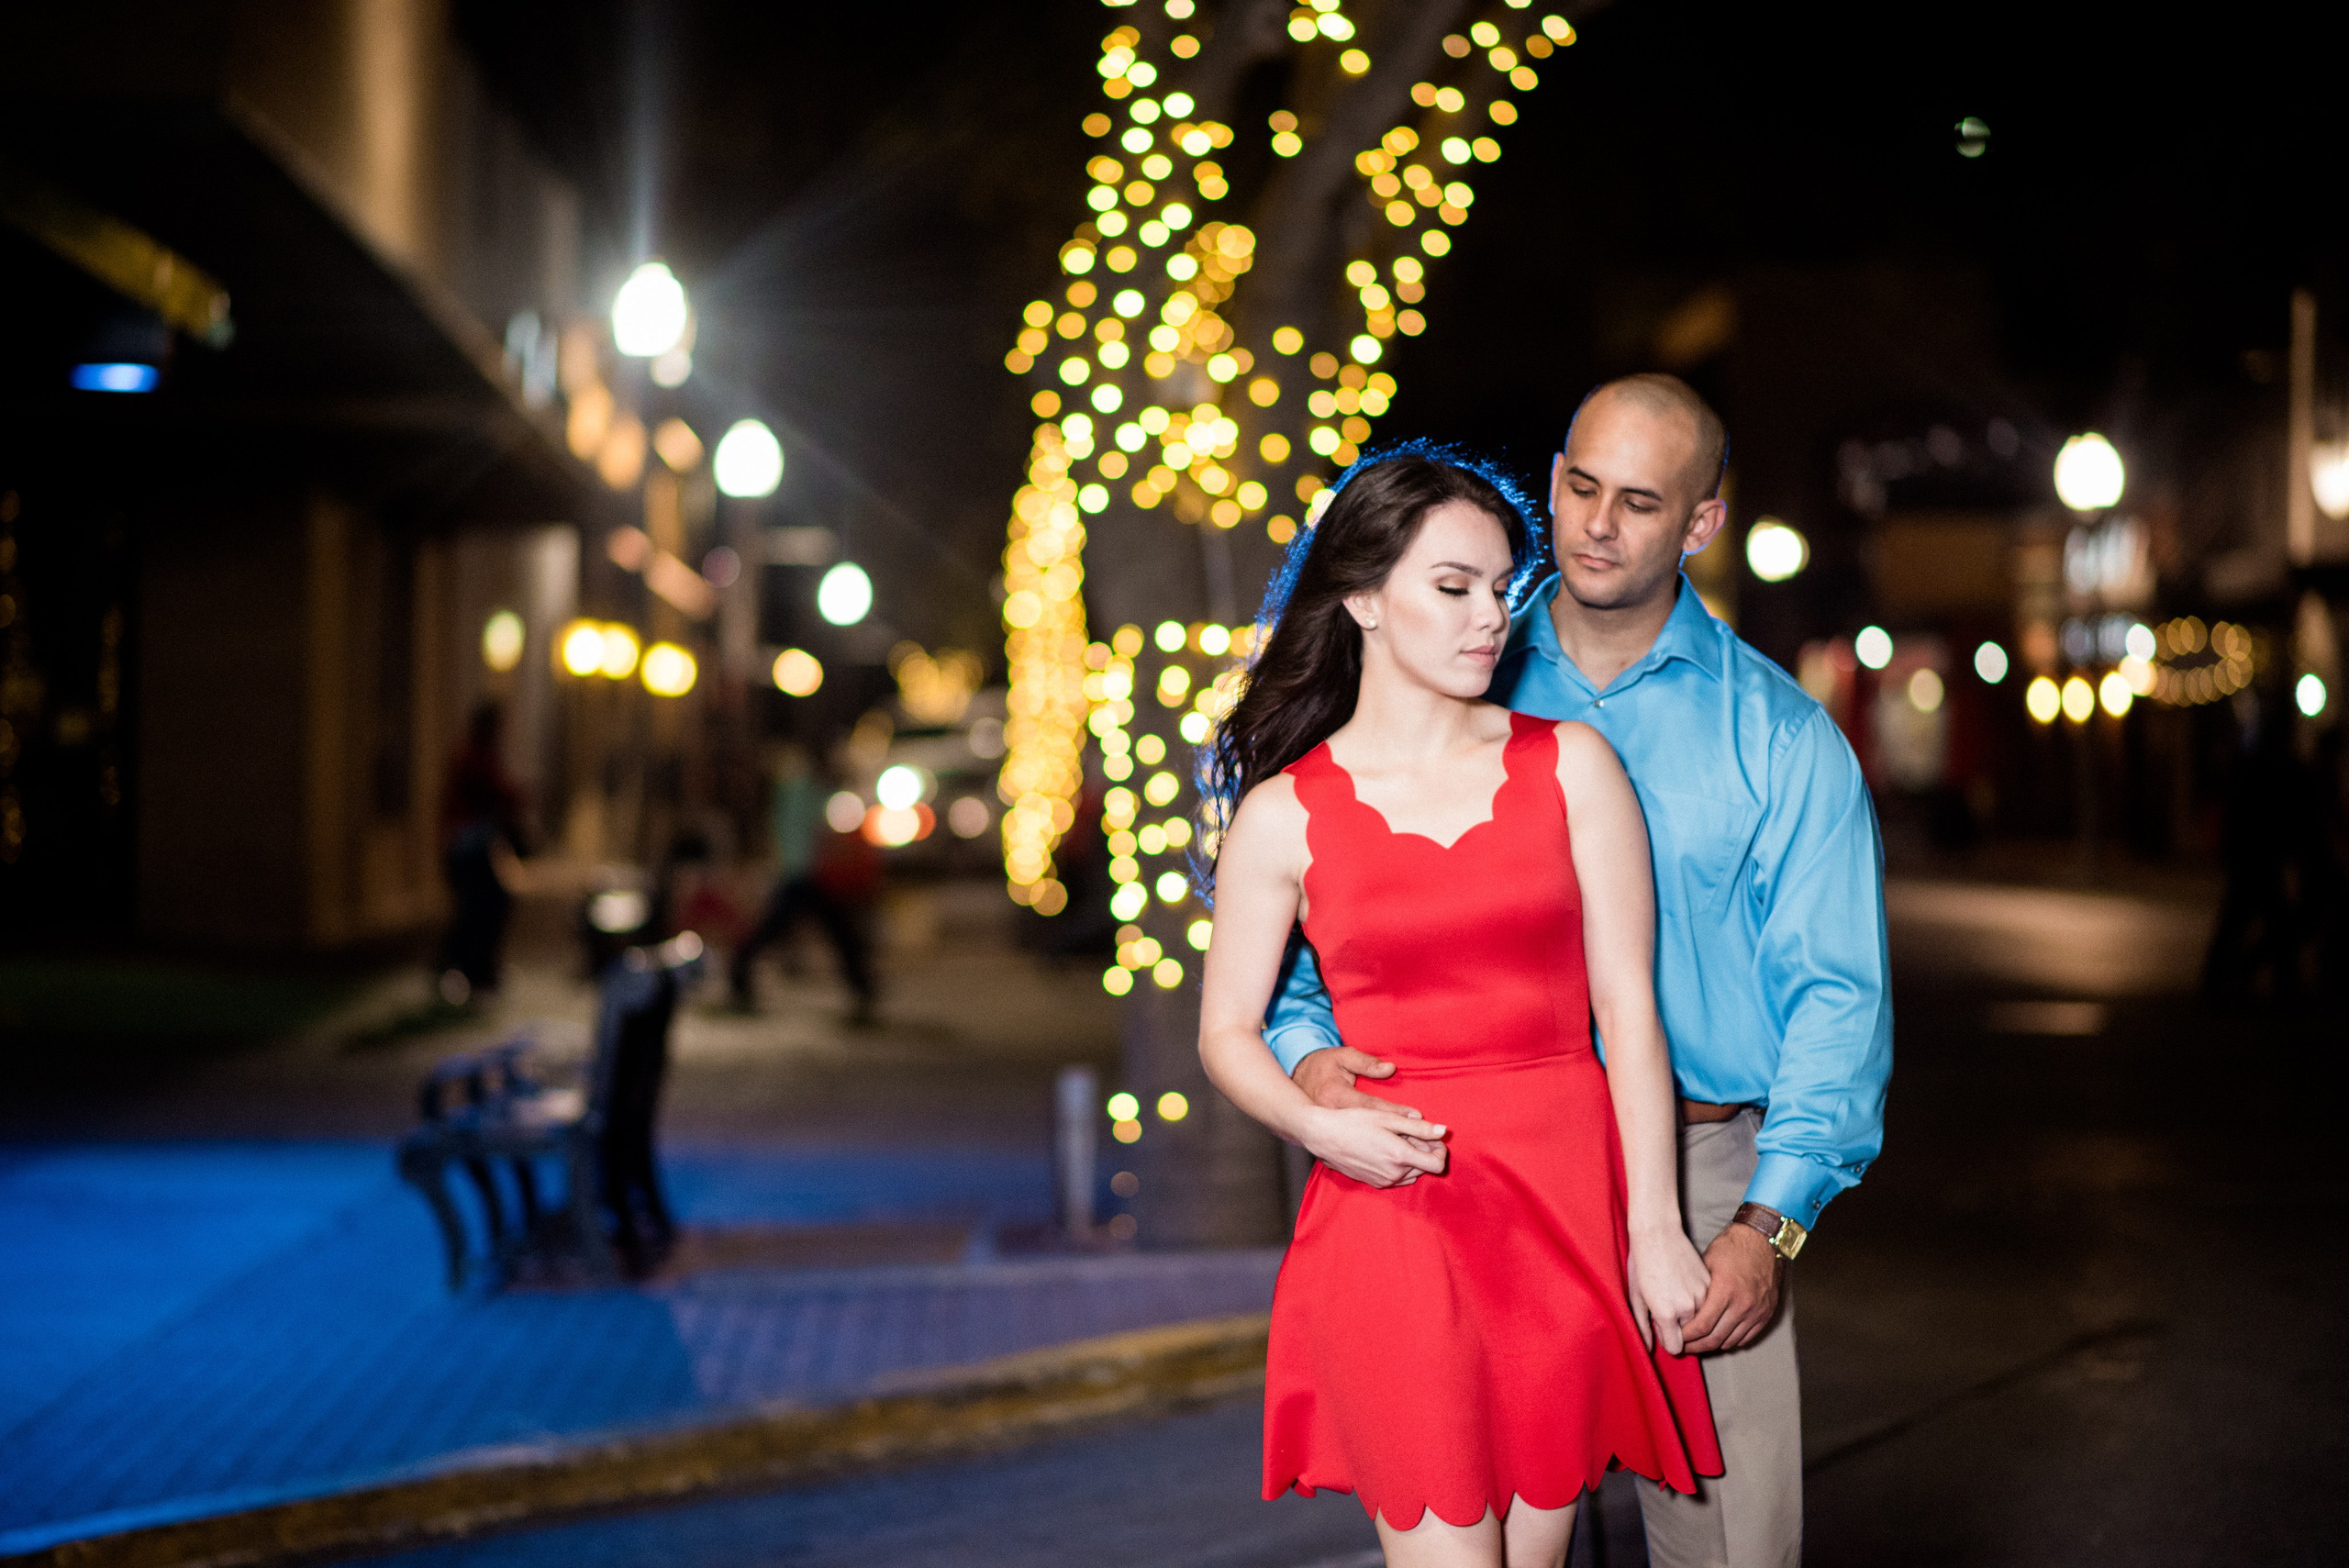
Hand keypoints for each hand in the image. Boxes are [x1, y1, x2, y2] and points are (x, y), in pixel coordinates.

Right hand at [1296, 1105, 1448, 1187]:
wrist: (1323, 1136)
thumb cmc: (1354, 1121)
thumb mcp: (1387, 1119)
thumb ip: (1419, 1127)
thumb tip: (1443, 1131)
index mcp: (1400, 1156)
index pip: (1437, 1164)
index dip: (1440, 1150)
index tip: (1433, 1138)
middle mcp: (1394, 1174)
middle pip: (1425, 1168)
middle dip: (1424, 1151)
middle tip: (1410, 1133)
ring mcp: (1383, 1181)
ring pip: (1412, 1173)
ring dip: (1412, 1159)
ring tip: (1397, 1140)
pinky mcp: (1374, 1183)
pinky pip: (1397, 1178)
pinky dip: (1399, 1166)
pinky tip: (1385, 1149)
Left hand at [1625, 1225, 1711, 1355]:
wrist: (1658, 1232)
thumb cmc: (1641, 1263)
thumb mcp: (1636, 1297)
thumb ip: (1643, 1327)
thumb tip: (1649, 1349)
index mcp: (1667, 1313)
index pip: (1675, 1346)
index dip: (1668, 1339)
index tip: (1661, 1327)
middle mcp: (1689, 1308)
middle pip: (1690, 1335)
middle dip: (1680, 1330)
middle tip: (1667, 1309)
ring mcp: (1703, 1295)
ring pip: (1702, 1321)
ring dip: (1693, 1317)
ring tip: (1677, 1298)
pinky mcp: (1711, 1284)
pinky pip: (1709, 1305)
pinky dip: (1702, 1304)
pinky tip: (1687, 1289)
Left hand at [1678, 1223, 1781, 1352]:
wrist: (1764, 1240)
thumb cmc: (1732, 1247)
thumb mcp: (1707, 1262)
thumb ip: (1696, 1288)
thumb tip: (1679, 1308)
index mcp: (1725, 1290)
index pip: (1702, 1326)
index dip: (1686, 1336)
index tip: (1675, 1336)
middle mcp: (1743, 1305)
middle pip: (1715, 1339)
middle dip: (1695, 1346)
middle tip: (1683, 1346)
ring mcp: (1756, 1312)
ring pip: (1730, 1341)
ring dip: (1712, 1345)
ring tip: (1698, 1342)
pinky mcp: (1766, 1314)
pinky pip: (1746, 1338)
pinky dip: (1730, 1340)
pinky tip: (1718, 1335)